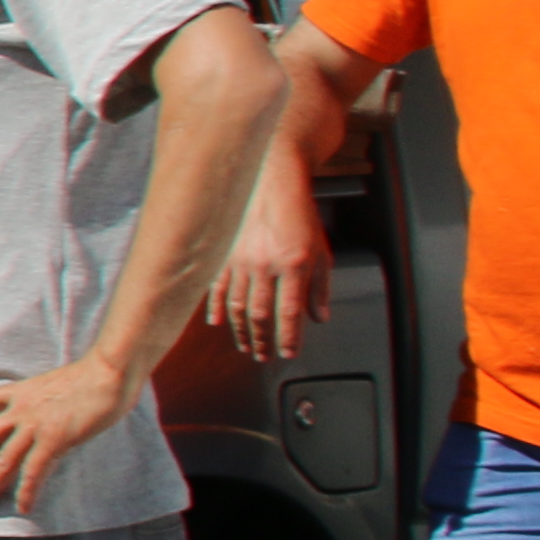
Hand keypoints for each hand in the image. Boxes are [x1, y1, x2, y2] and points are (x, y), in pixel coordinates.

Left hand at [0, 354, 138, 516]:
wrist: (108, 372)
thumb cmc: (89, 377)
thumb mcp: (53, 385)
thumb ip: (40, 401)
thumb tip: (41, 416)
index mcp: (18, 392)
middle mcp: (20, 409)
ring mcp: (36, 424)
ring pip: (3, 460)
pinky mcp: (55, 438)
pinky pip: (35, 470)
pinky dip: (27, 490)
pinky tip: (23, 507)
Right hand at [208, 191, 330, 361]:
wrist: (271, 183)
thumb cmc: (299, 215)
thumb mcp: (321, 251)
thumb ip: (321, 287)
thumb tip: (319, 317)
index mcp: (293, 265)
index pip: (290, 312)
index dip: (289, 337)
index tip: (288, 353)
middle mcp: (265, 265)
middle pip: (260, 314)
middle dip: (262, 340)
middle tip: (263, 357)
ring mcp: (241, 261)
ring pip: (238, 305)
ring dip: (241, 330)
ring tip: (245, 346)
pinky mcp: (225, 254)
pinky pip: (219, 287)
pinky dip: (218, 307)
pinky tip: (219, 322)